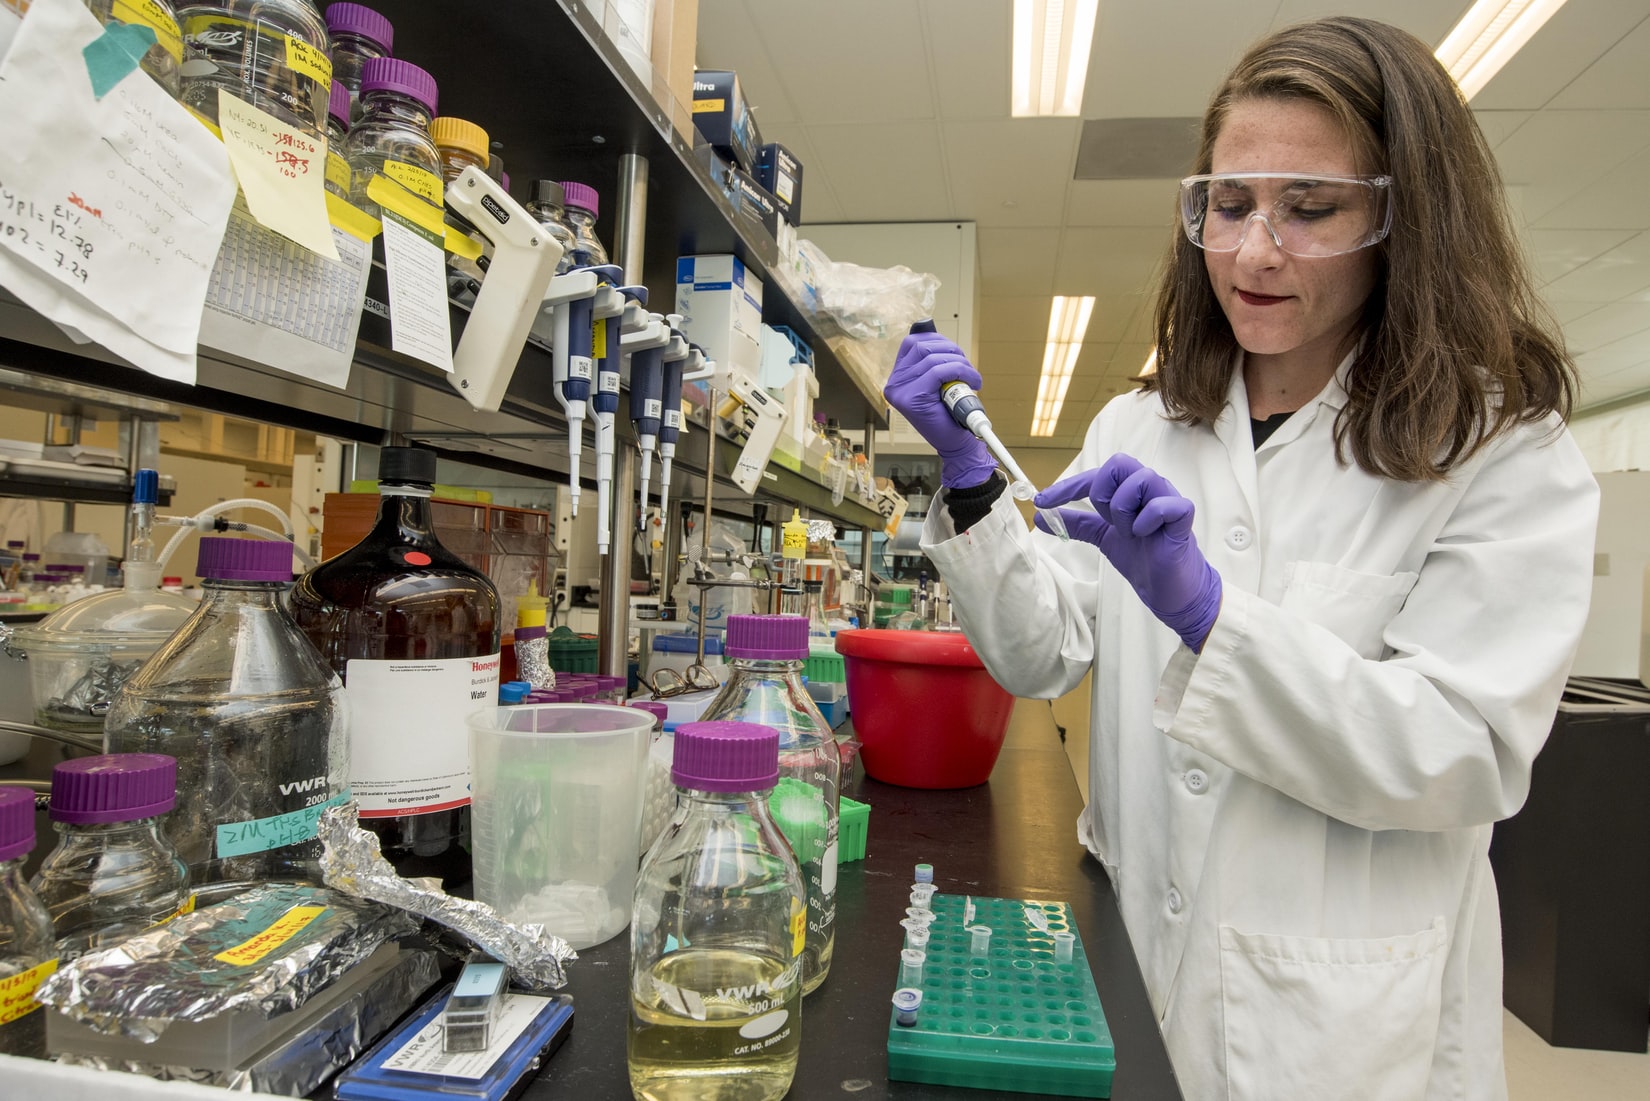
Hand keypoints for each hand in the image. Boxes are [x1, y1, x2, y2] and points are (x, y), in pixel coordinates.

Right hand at [884, 333, 996, 487]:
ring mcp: (901, 391)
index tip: (953, 350)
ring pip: (932, 358)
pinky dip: (961, 371)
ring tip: (972, 376)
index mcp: (898, 378)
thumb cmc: (948, 414)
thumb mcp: (938, 383)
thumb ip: (931, 362)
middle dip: (951, 350)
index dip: (936, 339)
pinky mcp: (913, 398)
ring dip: (960, 362)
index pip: (911, 343)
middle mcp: (894, 384)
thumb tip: (932, 333)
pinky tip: (972, 381)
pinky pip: (939, 371)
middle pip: (922, 346)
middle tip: (966, 366)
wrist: (954, 443)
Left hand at [1036, 454, 1222, 650]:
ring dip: (1124, 509)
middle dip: (1103, 492)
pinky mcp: (1183, 519)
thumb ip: (1077, 524)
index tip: (1042, 501)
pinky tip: (1145, 535)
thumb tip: (1042, 516)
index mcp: (1131, 490)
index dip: (1068, 486)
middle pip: (1120, 463)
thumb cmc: (1143, 557)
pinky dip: (1147, 519)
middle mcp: (1149, 489)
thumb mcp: (1103, 537)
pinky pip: (1165, 504)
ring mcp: (1168, 500)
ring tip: (1130, 533)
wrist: (1170, 590)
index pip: (1097, 475)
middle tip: (1107, 520)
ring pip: (1142, 478)